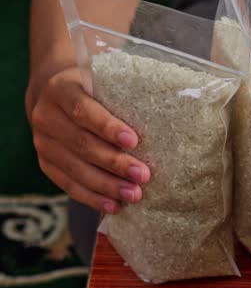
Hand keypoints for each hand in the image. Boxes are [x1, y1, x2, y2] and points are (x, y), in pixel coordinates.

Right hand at [27, 67, 149, 213]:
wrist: (54, 96)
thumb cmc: (94, 89)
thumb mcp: (104, 82)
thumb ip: (125, 93)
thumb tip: (170, 112)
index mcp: (60, 89)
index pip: (82, 110)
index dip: (107, 126)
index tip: (133, 141)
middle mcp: (46, 116)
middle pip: (81, 144)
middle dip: (114, 163)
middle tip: (143, 176)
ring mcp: (42, 142)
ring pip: (75, 168)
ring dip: (106, 185)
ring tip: (134, 195)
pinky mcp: (45, 163)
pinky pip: (68, 185)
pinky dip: (92, 197)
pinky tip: (113, 205)